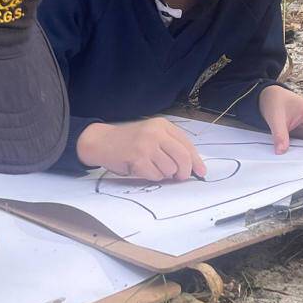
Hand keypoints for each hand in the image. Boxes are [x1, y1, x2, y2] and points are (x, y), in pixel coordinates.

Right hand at [77, 118, 207, 181]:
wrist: (101, 141)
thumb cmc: (128, 141)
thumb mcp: (151, 135)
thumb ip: (170, 145)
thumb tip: (191, 166)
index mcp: (162, 125)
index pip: (187, 144)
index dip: (196, 161)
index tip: (201, 172)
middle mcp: (156, 133)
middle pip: (183, 158)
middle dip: (184, 172)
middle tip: (179, 177)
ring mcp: (146, 145)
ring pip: (170, 169)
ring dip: (163, 174)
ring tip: (151, 167)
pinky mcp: (138, 158)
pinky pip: (156, 175)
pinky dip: (151, 176)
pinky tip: (142, 168)